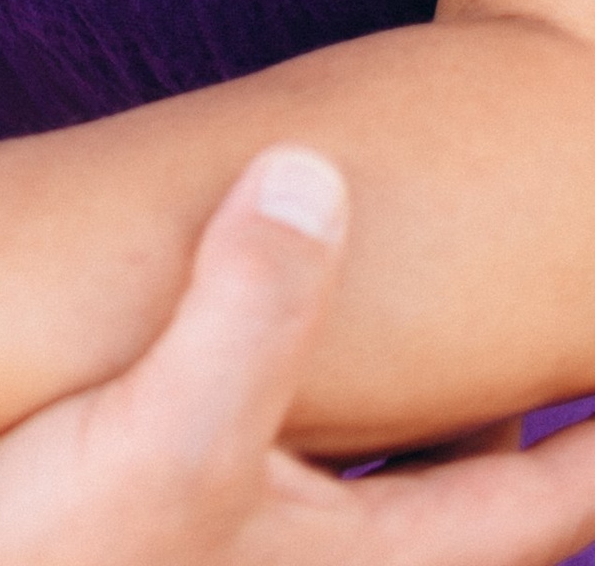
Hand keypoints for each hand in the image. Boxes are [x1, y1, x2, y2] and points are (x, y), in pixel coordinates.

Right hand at [0, 148, 594, 565]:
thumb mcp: (155, 439)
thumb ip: (247, 309)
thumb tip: (316, 174)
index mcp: (357, 560)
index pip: (532, 498)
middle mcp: (314, 564)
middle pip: (465, 491)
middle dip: (515, 414)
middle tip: (545, 325)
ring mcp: (235, 553)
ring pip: (366, 478)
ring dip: (405, 405)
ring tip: (429, 318)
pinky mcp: (157, 535)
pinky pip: (272, 456)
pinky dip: (295, 394)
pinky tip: (248, 340)